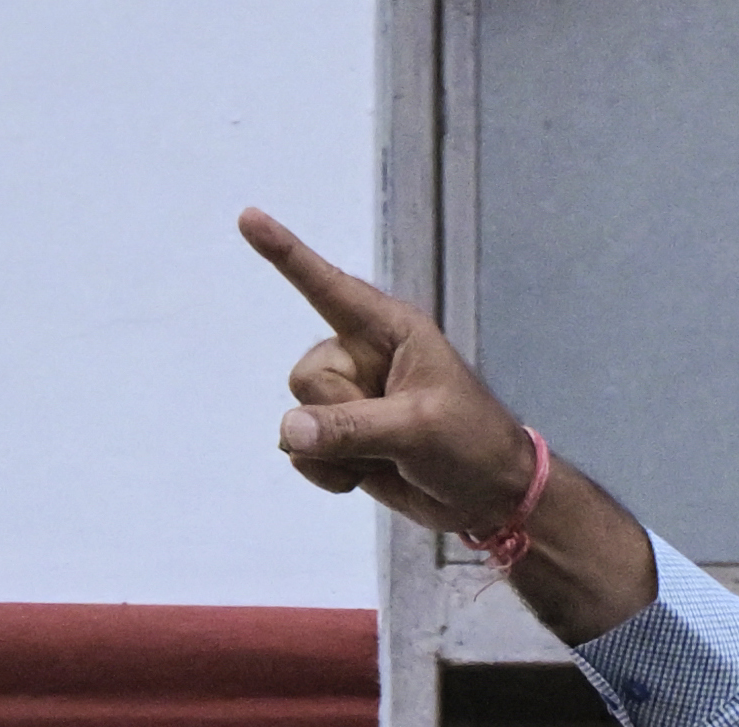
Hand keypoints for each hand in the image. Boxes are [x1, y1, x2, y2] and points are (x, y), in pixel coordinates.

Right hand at [242, 210, 647, 642]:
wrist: (489, 496)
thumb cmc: (470, 444)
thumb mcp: (417, 431)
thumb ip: (352, 429)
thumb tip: (289, 430)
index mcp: (388, 330)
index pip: (326, 287)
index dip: (285, 253)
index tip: (249, 217)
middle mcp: (360, 354)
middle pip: (306, 378)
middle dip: (342, 417)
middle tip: (397, 434)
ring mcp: (347, 397)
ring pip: (298, 419)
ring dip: (340, 451)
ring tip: (391, 454)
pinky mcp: (339, 435)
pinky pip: (301, 451)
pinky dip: (331, 473)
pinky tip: (371, 472)